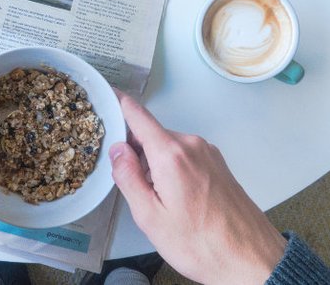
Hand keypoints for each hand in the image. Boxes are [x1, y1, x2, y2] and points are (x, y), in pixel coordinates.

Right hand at [110, 91, 286, 284]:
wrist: (251, 260)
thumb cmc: (201, 243)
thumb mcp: (150, 216)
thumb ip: (128, 177)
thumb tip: (117, 150)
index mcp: (171, 154)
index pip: (138, 115)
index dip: (118, 102)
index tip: (105, 95)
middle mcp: (191, 145)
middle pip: (150, 133)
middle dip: (133, 150)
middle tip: (129, 183)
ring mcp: (206, 152)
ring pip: (165, 145)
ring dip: (152, 162)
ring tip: (156, 199)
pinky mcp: (216, 162)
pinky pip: (182, 154)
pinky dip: (169, 167)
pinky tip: (173, 196)